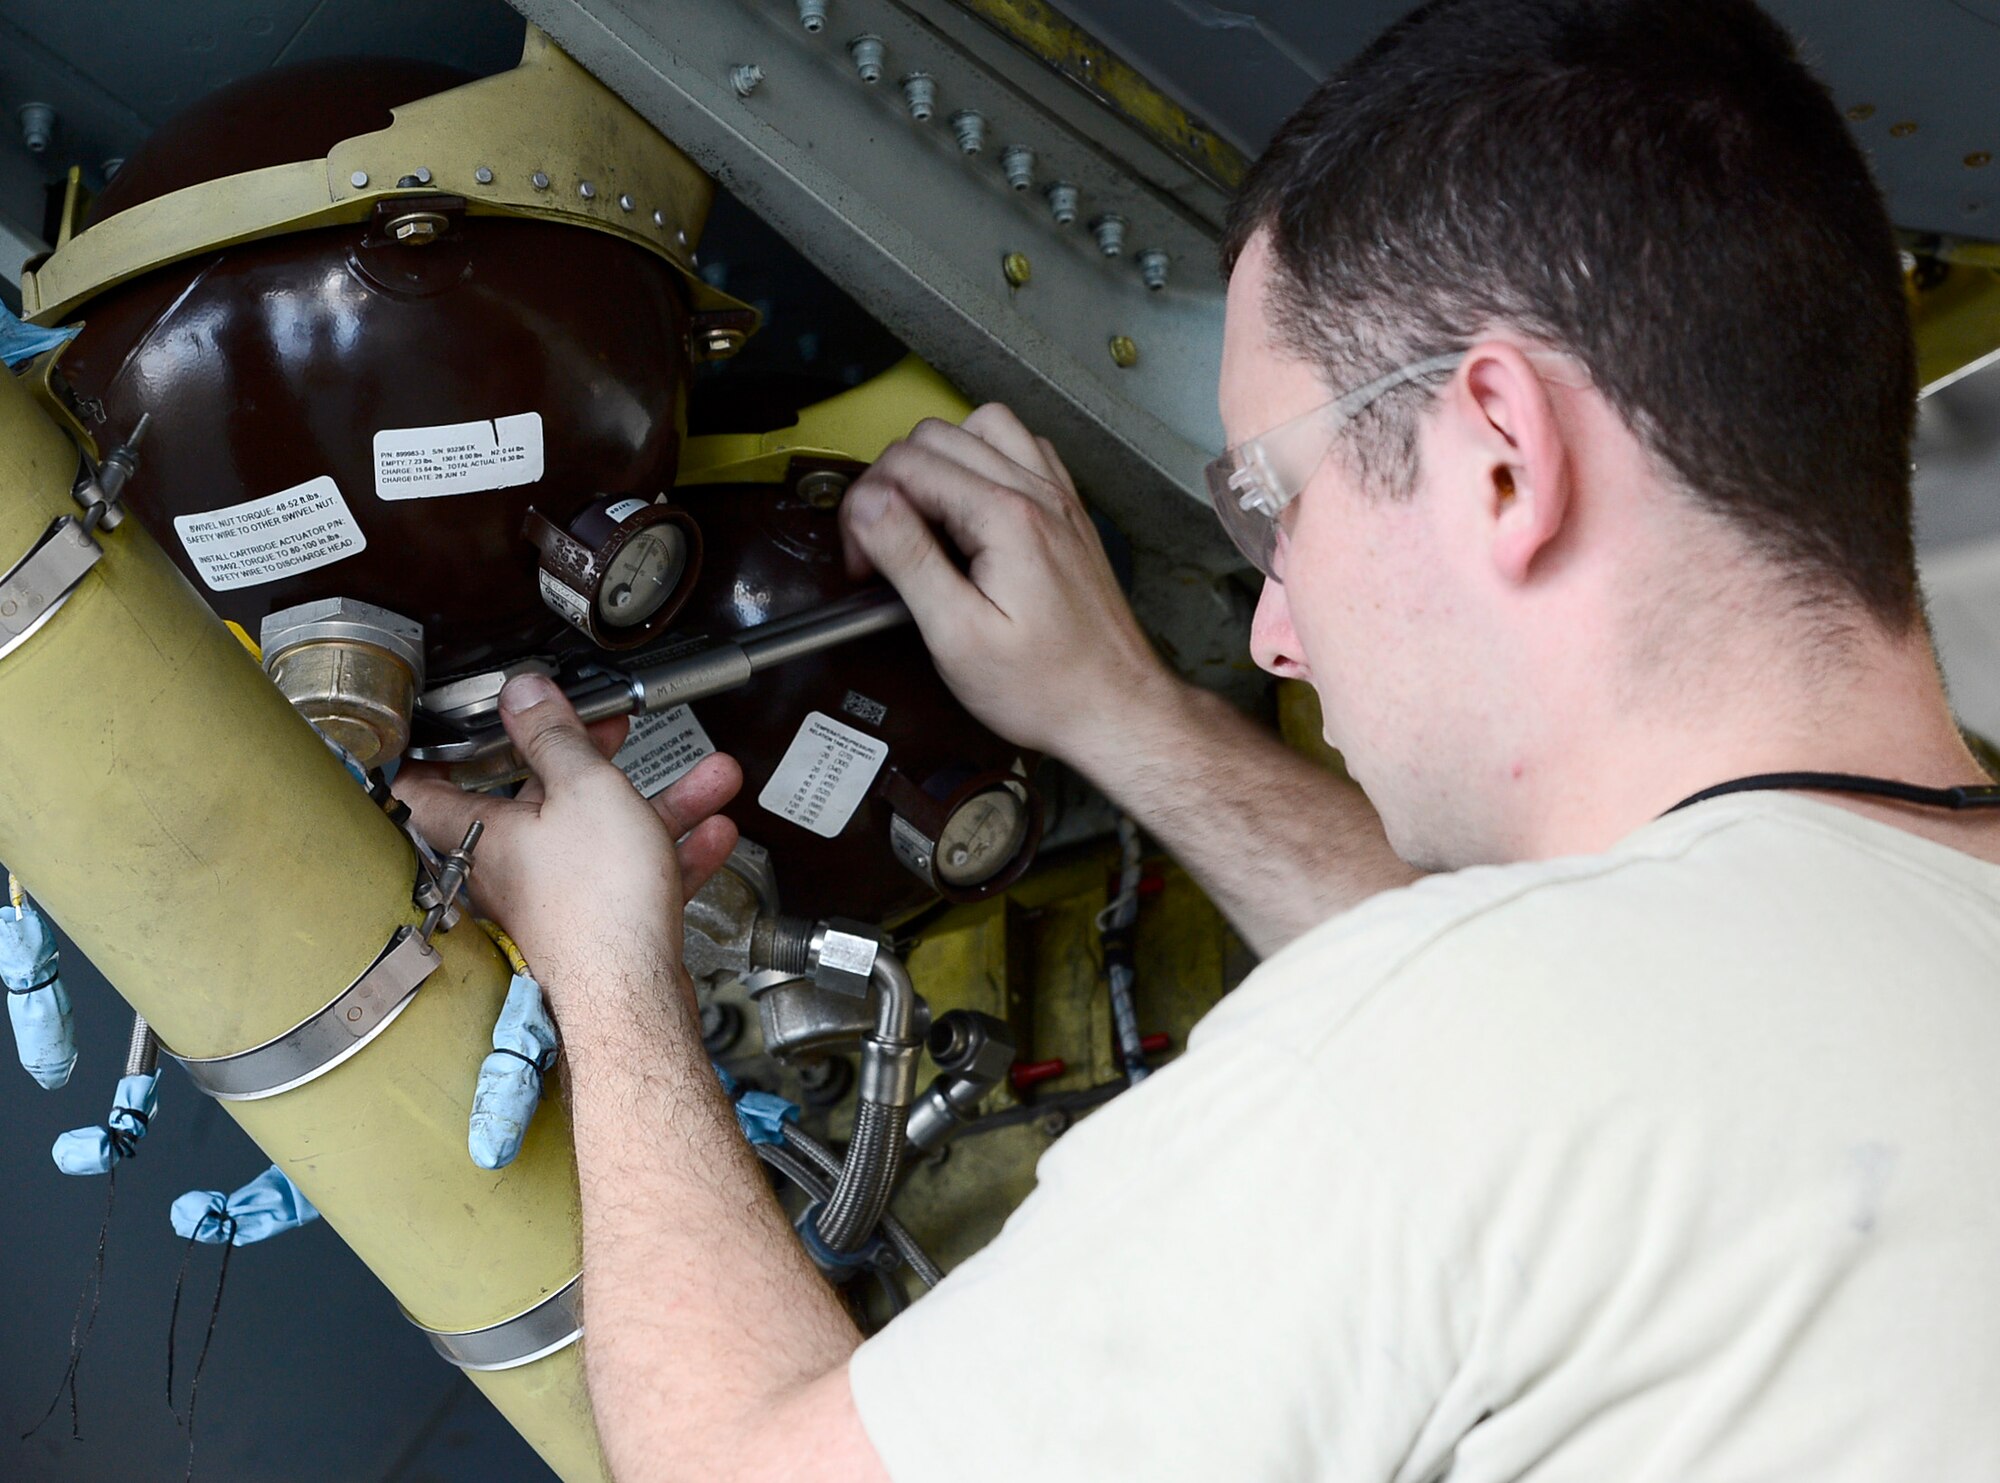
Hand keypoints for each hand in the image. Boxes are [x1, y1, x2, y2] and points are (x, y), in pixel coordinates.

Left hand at [393, 675, 742, 1010]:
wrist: (633, 996)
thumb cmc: (598, 906)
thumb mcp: (584, 790)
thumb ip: (556, 736)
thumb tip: (523, 693)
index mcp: (486, 831)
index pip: (425, 786)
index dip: (432, 752)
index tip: (449, 727)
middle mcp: (513, 868)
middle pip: (540, 799)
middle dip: (590, 760)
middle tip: (610, 732)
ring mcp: (557, 898)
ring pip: (603, 834)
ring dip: (657, 802)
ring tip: (705, 780)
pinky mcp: (599, 924)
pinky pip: (633, 874)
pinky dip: (671, 850)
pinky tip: (709, 834)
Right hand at [839, 404, 1177, 762]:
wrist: (1114, 708)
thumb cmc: (1045, 687)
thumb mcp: (957, 636)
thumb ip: (909, 559)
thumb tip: (868, 504)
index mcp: (1006, 518)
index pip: (905, 467)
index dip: (865, 512)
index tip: (864, 563)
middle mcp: (1037, 493)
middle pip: (935, 437)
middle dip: (892, 482)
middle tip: (883, 544)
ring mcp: (1058, 497)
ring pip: (981, 426)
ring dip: (939, 459)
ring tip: (924, 515)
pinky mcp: (1068, 511)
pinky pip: (1022, 448)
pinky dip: (985, 460)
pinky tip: (972, 506)